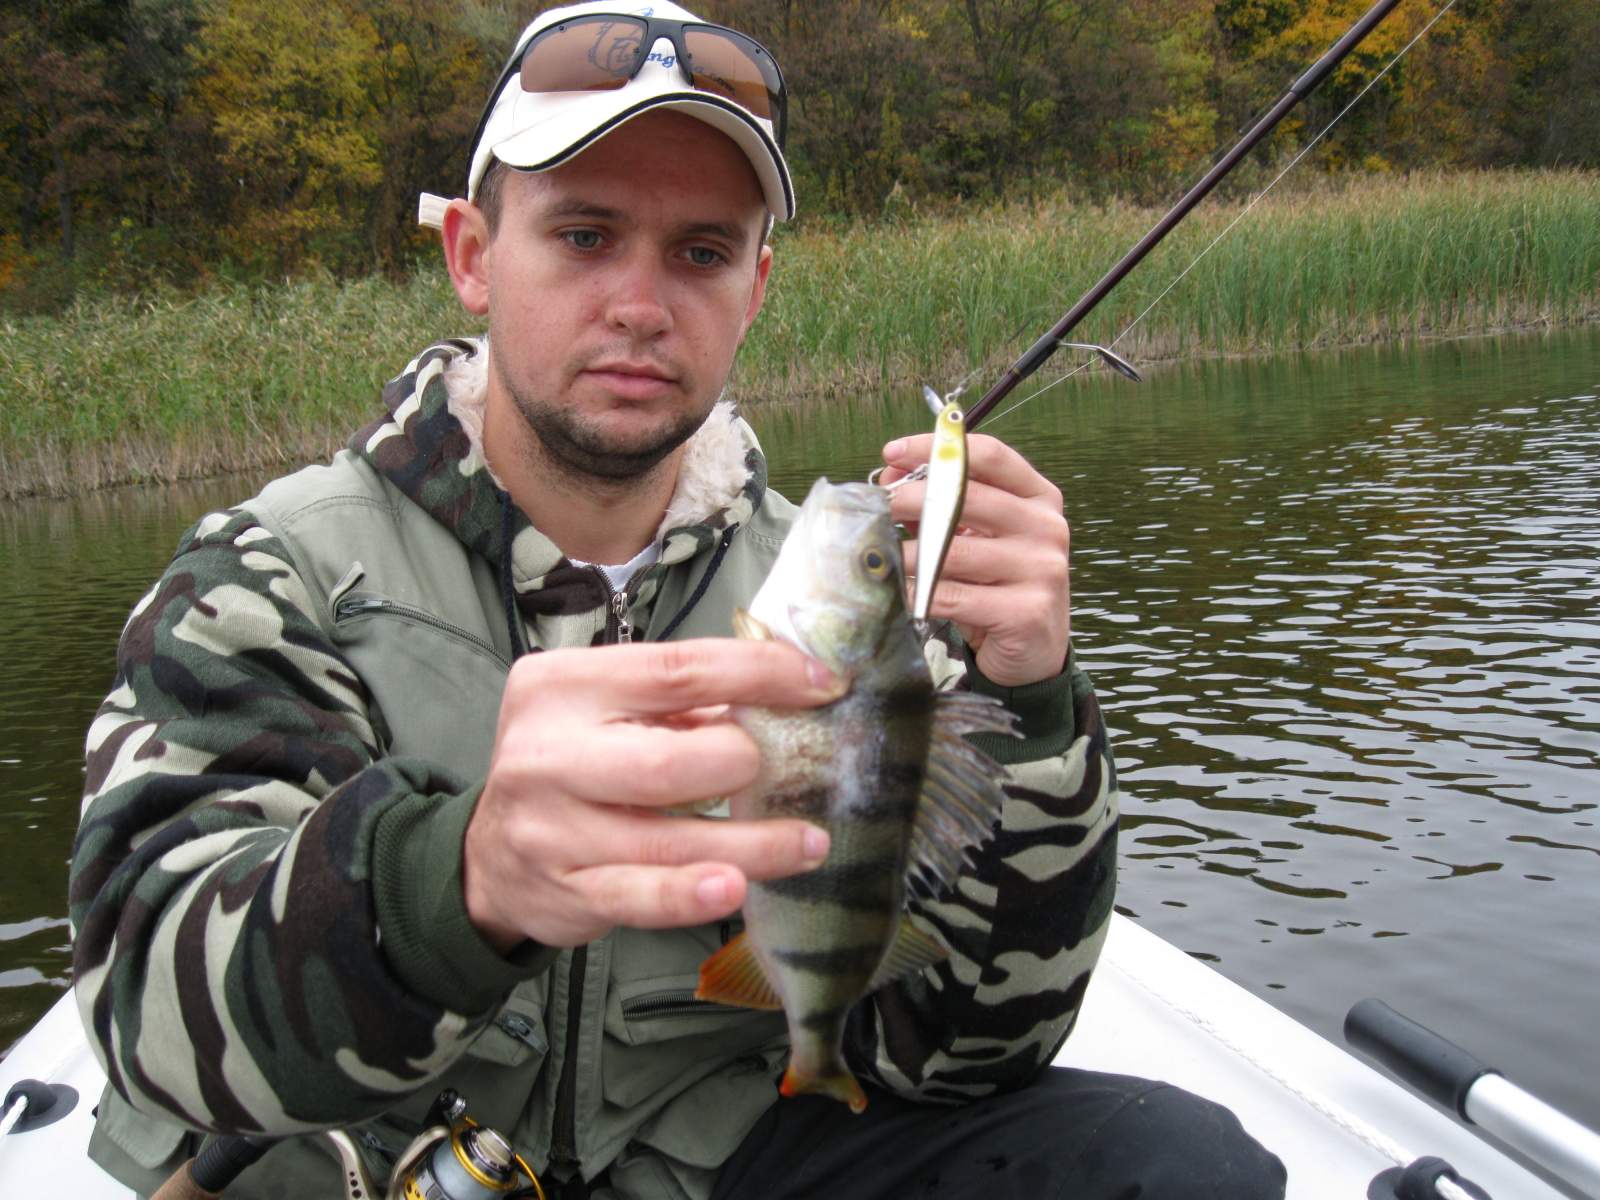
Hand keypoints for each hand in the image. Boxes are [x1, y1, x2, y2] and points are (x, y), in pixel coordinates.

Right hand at [463, 639, 843, 951]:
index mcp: (562, 685)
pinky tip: (736, 887)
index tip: (824, 684)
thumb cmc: (572, 764)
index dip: (758, 674)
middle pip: (669, 759)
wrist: (488, 856)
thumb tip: (788, 692)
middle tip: (796, 769)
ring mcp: (551, 829)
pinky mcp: (565, 891)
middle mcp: (547, 754)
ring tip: (811, 842)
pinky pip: (641, 897)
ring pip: (666, 839)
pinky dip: (691, 895)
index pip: (675, 669)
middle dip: (745, 762)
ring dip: (752, 843)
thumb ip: (679, 701)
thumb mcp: (601, 710)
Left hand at [879, 433, 1069, 687]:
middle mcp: (1046, 528)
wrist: (1034, 653)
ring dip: (907, 554)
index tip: (892, 451)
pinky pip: (952, 597)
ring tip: (883, 558)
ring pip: (951, 552)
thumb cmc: (997, 586)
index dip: (936, 447)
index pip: (988, 456)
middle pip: (965, 498)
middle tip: (878, 509)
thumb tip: (891, 473)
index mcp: (1039, 498)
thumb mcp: (978, 537)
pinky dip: (917, 594)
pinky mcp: (1025, 612)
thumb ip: (942, 504)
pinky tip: (897, 593)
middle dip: (910, 499)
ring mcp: (1041, 570)